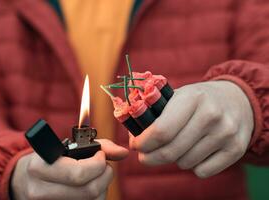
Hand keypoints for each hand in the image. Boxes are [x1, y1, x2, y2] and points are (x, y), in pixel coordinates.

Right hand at [11, 139, 127, 199]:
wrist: (25, 179)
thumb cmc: (51, 159)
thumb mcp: (68, 146)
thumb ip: (99, 145)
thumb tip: (123, 152)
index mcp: (40, 166)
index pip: (78, 174)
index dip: (97, 165)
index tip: (100, 156)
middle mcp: (40, 190)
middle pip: (88, 191)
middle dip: (105, 176)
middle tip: (105, 167)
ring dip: (102, 187)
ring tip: (97, 176)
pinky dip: (96, 197)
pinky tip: (91, 188)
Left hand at [130, 81, 253, 177]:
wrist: (237, 99)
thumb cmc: (198, 100)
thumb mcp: (178, 95)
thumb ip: (154, 113)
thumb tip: (132, 137)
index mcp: (192, 98)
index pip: (161, 131)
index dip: (143, 143)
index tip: (136, 146)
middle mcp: (211, 115)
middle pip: (171, 151)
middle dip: (151, 158)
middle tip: (145, 156)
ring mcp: (226, 133)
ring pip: (185, 163)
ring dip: (174, 159)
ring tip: (177, 146)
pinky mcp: (236, 149)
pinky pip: (203, 171)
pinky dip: (193, 166)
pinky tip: (195, 151)